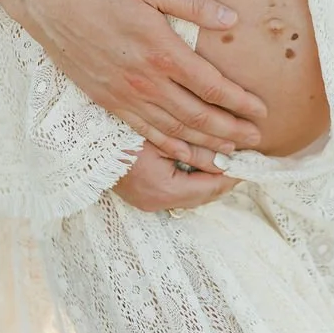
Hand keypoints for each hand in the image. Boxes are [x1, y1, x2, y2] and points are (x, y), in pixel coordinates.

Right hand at [21, 0, 266, 163]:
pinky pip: (147, 133)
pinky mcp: (110, 103)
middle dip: (232, 131)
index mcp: (162, 51)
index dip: (240, 102)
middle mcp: (147, 81)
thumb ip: (193, 4)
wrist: (50, 5)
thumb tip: (231, 19)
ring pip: (176, 131)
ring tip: (231, 154)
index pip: (212, 86)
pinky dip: (172, 148)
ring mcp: (127, 96)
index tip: (262, 111)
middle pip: (199, 116)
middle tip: (256, 140)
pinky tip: (187, 155)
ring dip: (207, 146)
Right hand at [113, 141, 240, 211]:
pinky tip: (204, 159)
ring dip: (210, 175)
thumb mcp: (160, 134)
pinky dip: (193, 175)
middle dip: (225, 176)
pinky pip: (177, 186)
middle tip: (245, 158)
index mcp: (161, 190)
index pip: (210, 188)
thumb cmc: (118, 130)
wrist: (82, 137)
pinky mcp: (142, 192)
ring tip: (229, 157)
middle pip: (203, 194)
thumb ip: (194, 145)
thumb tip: (229, 147)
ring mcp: (147, 199)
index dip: (233, 173)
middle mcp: (155, 201)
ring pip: (191, 192)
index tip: (251, 157)